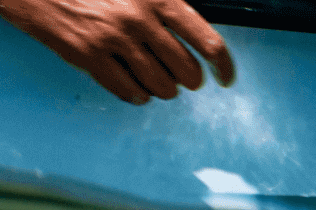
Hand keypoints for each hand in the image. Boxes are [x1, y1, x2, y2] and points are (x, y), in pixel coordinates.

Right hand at [0, 0, 235, 103]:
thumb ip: (165, 9)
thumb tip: (196, 40)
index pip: (208, 41)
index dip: (224, 66)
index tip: (226, 77)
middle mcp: (138, 18)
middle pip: (187, 71)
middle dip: (188, 80)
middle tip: (180, 77)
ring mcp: (113, 39)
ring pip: (161, 87)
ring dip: (162, 89)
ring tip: (152, 78)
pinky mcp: (89, 56)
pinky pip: (129, 92)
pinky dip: (136, 95)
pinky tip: (132, 86)